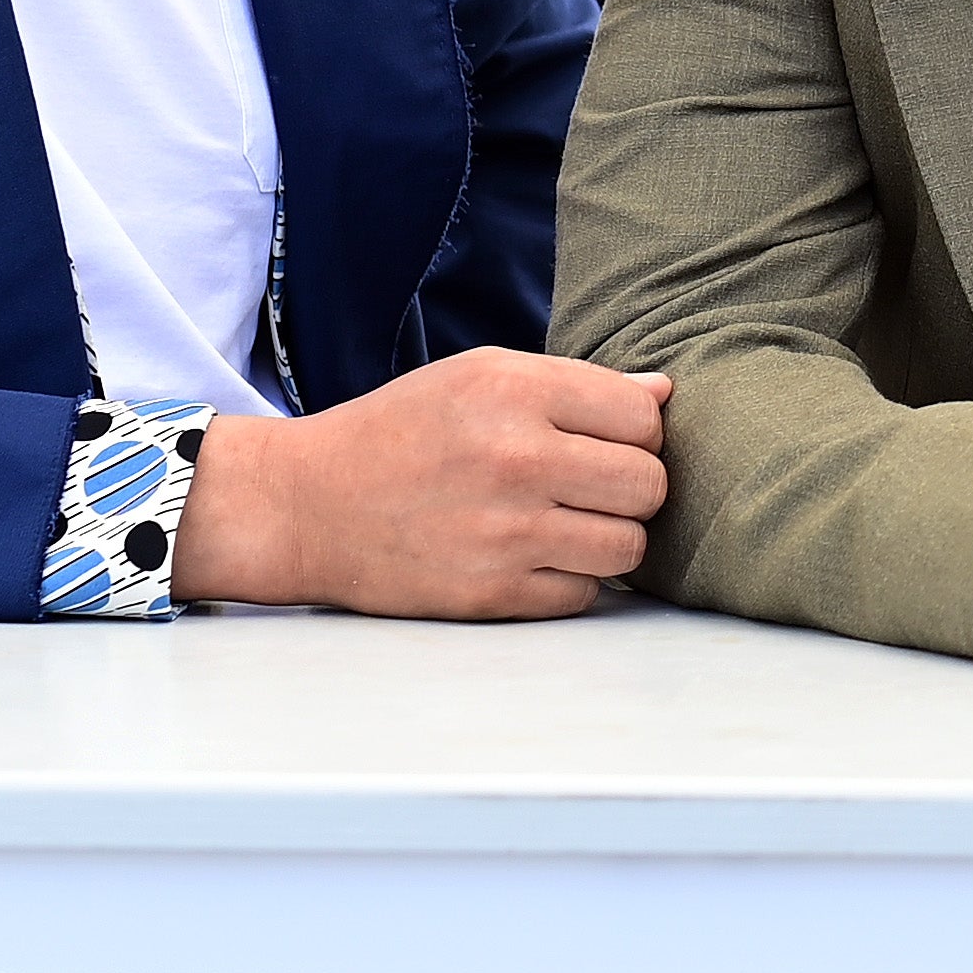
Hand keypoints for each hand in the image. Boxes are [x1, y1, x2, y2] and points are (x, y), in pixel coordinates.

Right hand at [169, 349, 668, 618]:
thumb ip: (575, 384)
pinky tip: (531, 558)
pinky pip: (585, 594)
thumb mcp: (477, 378)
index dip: (634, 432)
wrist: (307, 505)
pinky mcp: (492, 593)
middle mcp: (515, 459)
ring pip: (628, 546)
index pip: (643, 417)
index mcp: (514, 392)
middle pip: (649, 485)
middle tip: (590, 486)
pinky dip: (569, 581)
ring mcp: (506, 533)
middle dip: (631, 488)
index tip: (602, 439)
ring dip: (608, 539)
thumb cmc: (402, 432)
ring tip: (565, 523)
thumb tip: (665, 392)